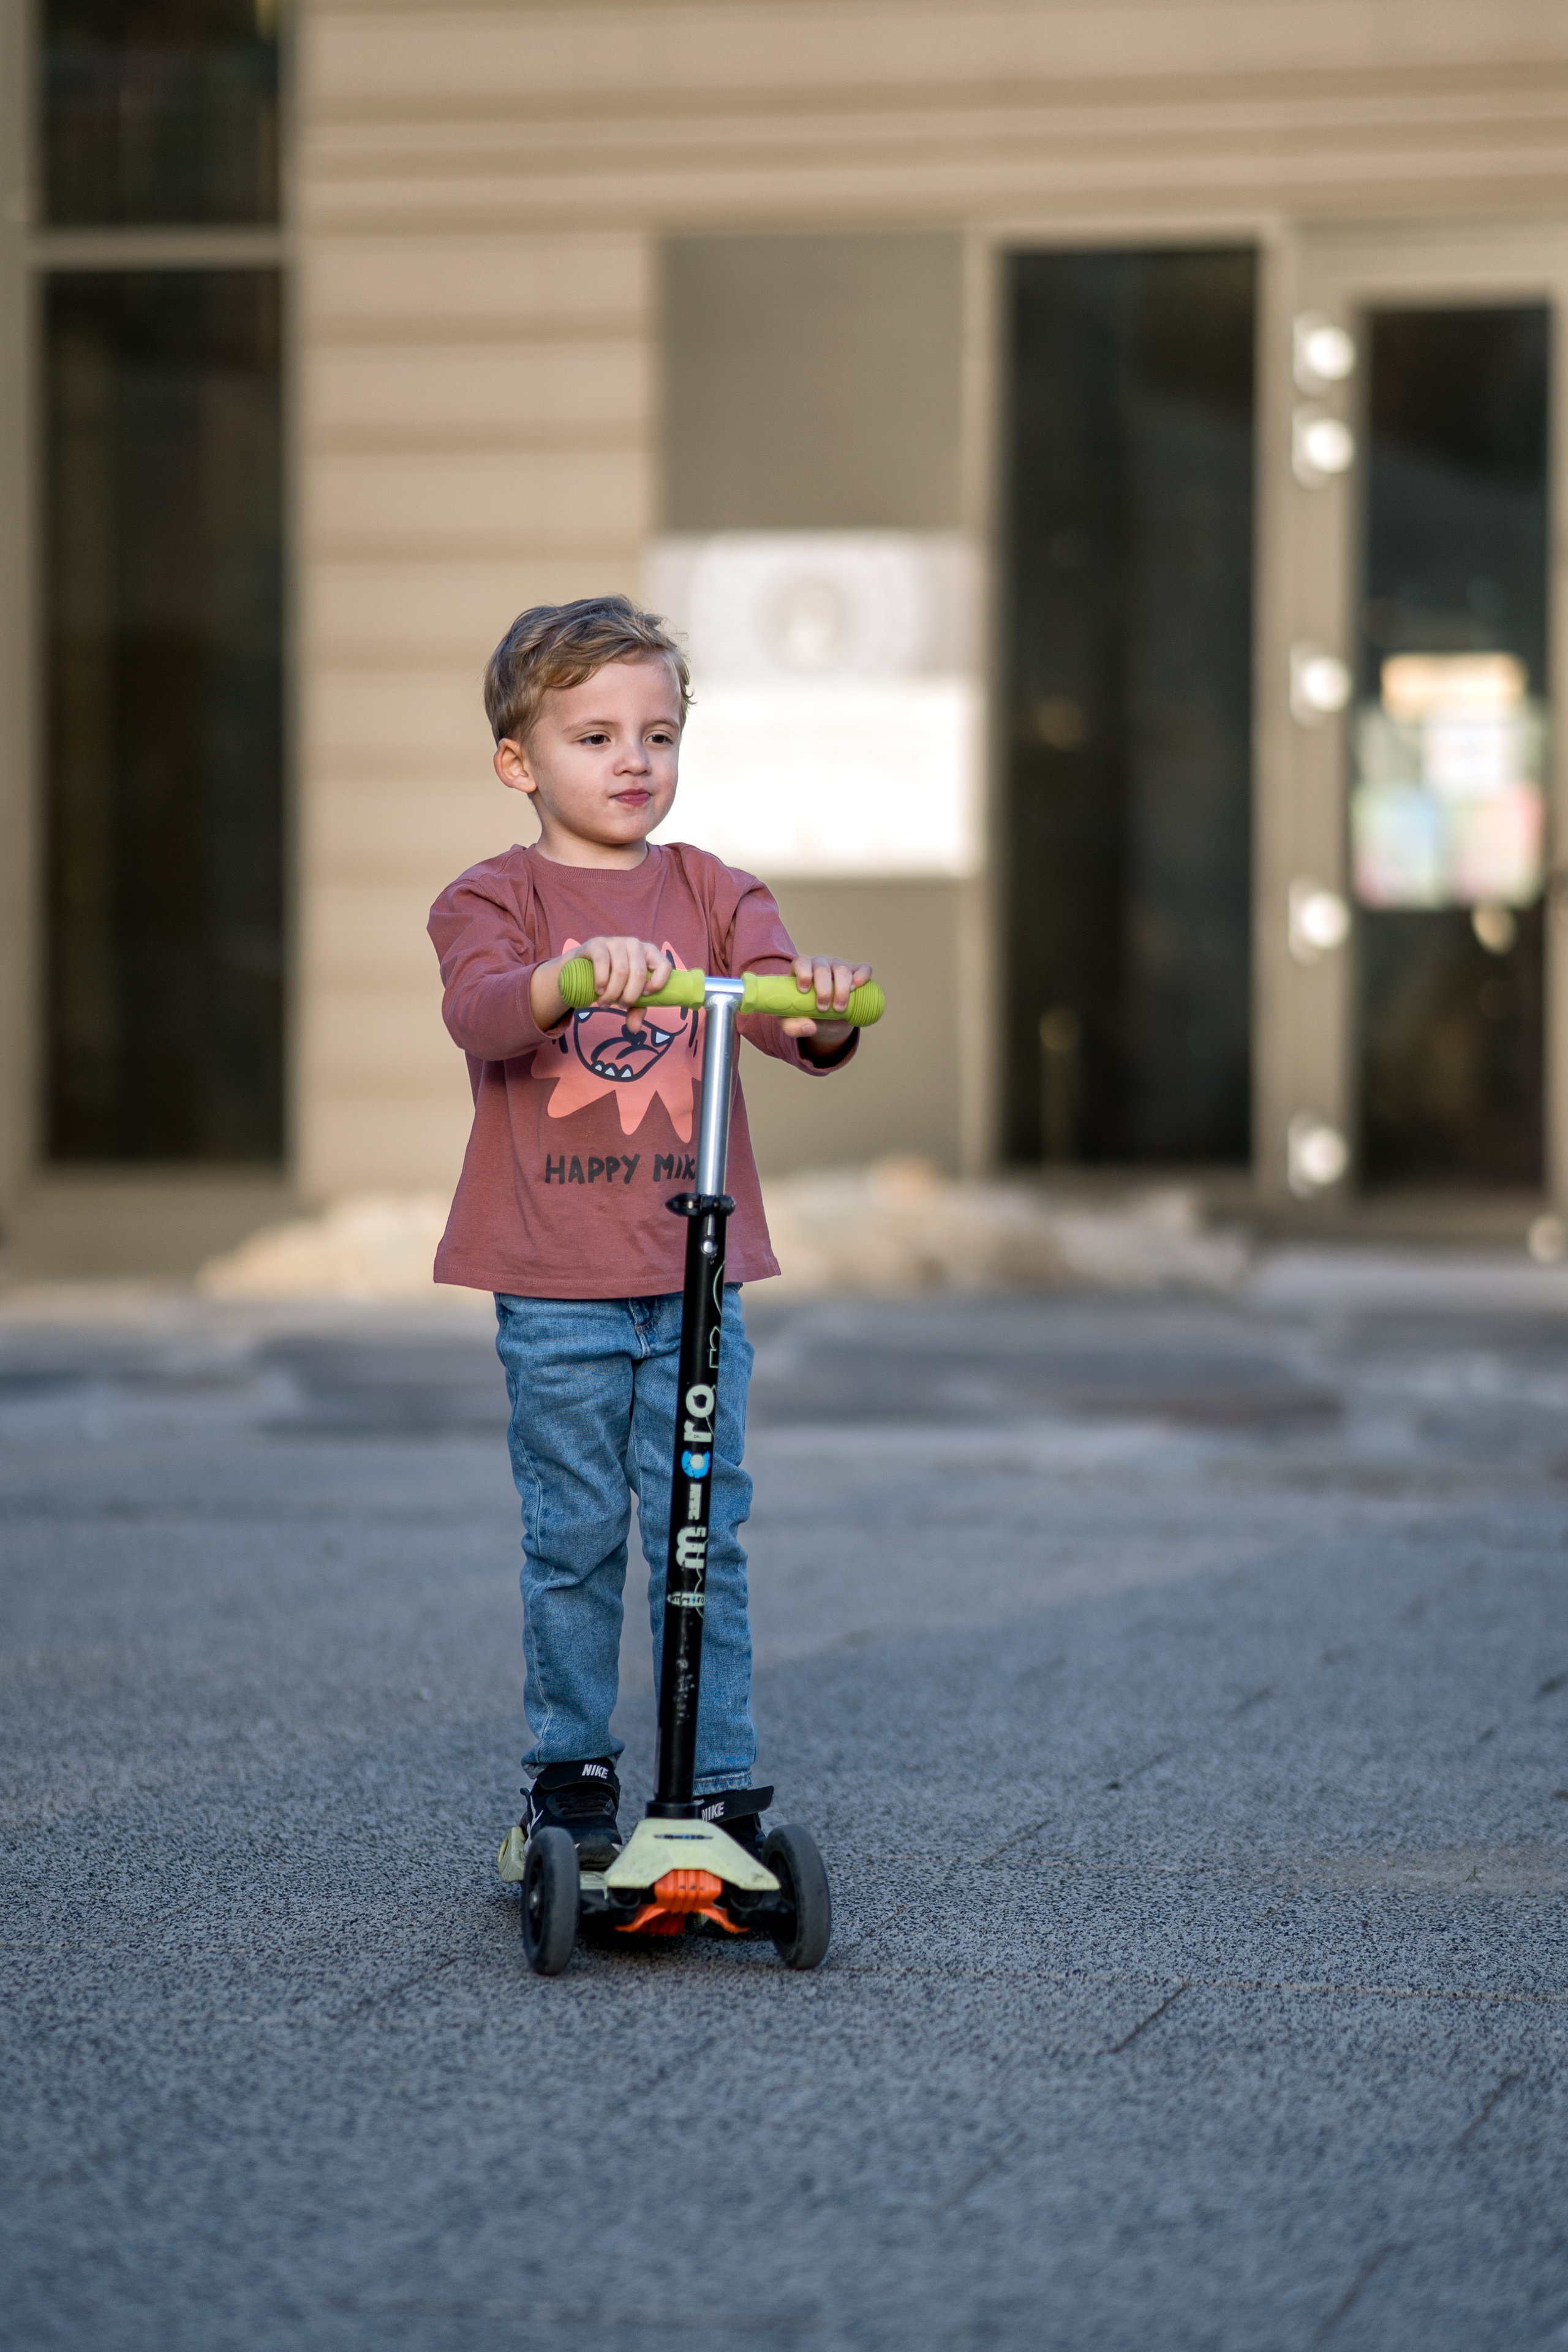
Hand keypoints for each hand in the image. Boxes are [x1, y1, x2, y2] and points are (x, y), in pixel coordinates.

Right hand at [531, 936, 671, 1033]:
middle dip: (629, 996)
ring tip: (604, 1003)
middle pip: (639, 973)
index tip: (645, 996)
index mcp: (650, 954)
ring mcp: (616, 941)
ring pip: (621, 971)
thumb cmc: (613, 981)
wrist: (583, 969)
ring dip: (612, 993)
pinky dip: (601, 981)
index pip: (665, 966)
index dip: (657, 984)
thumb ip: (636, 1010)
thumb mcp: (628, 995)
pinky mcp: (597, 943)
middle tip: (619, 1006)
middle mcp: (635, 944)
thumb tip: (635, 1029)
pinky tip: (598, 990)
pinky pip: (602, 961)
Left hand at [781, 953, 872, 1051]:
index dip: (803, 973)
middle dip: (823, 989)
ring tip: (839, 1008)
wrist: (825, 1020)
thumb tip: (809, 1028)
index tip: (804, 991)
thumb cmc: (805, 1015)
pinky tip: (857, 986)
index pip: (802, 962)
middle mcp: (820, 965)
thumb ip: (793, 1027)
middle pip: (822, 967)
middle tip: (823, 1009)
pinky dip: (862, 976)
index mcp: (802, 970)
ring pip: (842, 969)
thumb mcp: (792, 1023)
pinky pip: (863, 969)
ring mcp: (838, 967)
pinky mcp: (856, 973)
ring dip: (841, 989)